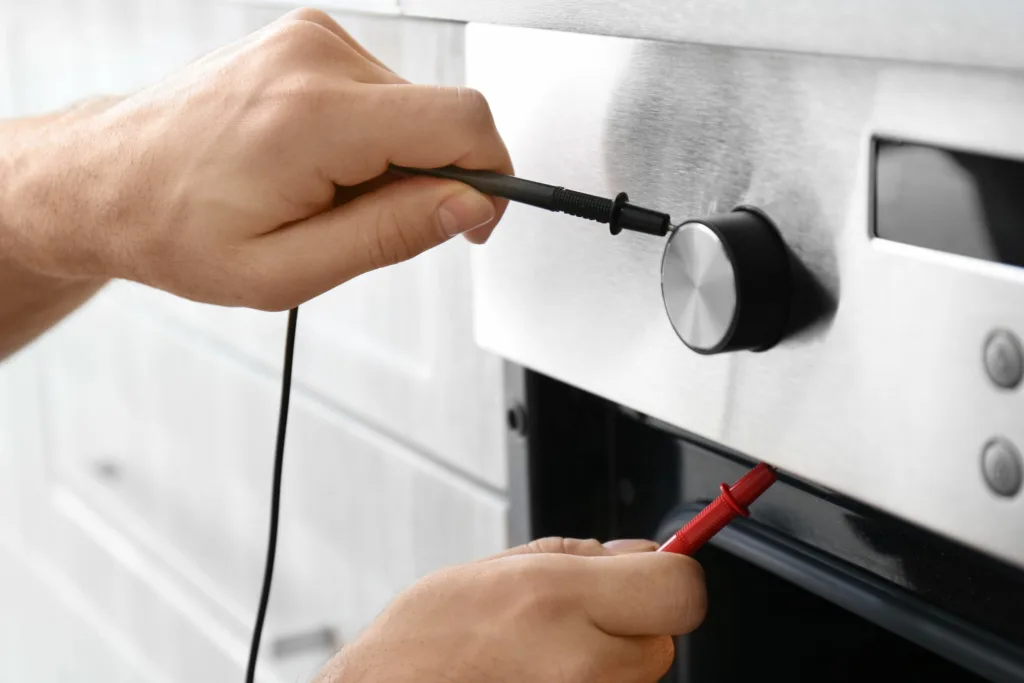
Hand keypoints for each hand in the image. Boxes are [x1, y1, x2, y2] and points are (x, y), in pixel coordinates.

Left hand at [0, 8, 510, 310]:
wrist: (109, 182)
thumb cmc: (178, 228)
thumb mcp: (289, 270)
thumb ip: (391, 236)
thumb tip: (469, 206)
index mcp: (315, 118)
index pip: (463, 122)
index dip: (491, 177)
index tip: (474, 218)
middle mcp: (315, 60)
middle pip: (443, 115)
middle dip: (429, 177)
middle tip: (363, 220)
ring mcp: (309, 40)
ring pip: (412, 105)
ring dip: (392, 158)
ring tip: (325, 191)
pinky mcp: (306, 39)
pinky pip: (379, 90)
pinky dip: (368, 134)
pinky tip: (316, 161)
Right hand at [313, 537, 706, 682]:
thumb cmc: (427, 639)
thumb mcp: (501, 568)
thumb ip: (584, 557)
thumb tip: (643, 554)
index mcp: (558, 600)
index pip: (681, 589)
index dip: (672, 577)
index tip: (656, 574)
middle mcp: (580, 663)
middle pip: (665, 641)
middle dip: (636, 625)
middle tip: (583, 621)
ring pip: (642, 677)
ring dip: (614, 663)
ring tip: (549, 656)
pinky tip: (545, 679)